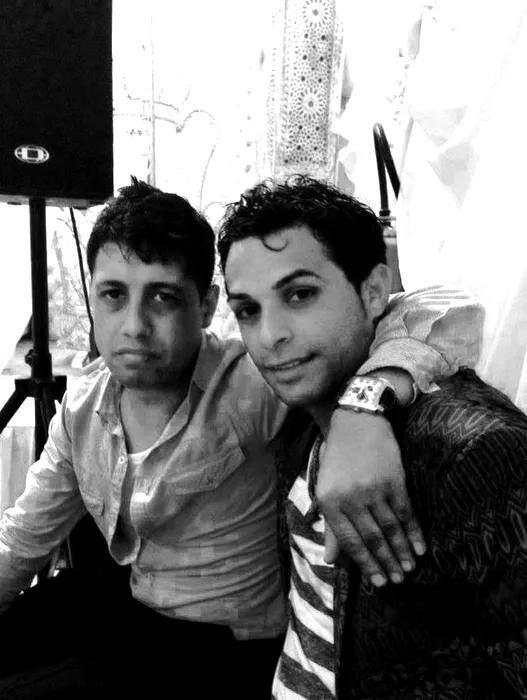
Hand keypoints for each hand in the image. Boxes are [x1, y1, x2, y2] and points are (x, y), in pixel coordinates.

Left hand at [317, 409, 425, 585]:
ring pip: (390, 528)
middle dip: (386, 562)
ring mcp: (373, 489)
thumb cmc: (338, 458)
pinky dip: (414, 532)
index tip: (378, 582)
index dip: (366, 564)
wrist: (357, 422)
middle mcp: (350, 498)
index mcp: (330, 502)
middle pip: (372, 538)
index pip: (350, 541)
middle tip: (397, 581)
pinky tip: (420, 548)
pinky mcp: (394, 480)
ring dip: (401, 552)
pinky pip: (405, 513)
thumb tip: (331, 561)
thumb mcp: (326, 489)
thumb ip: (331, 526)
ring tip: (409, 569)